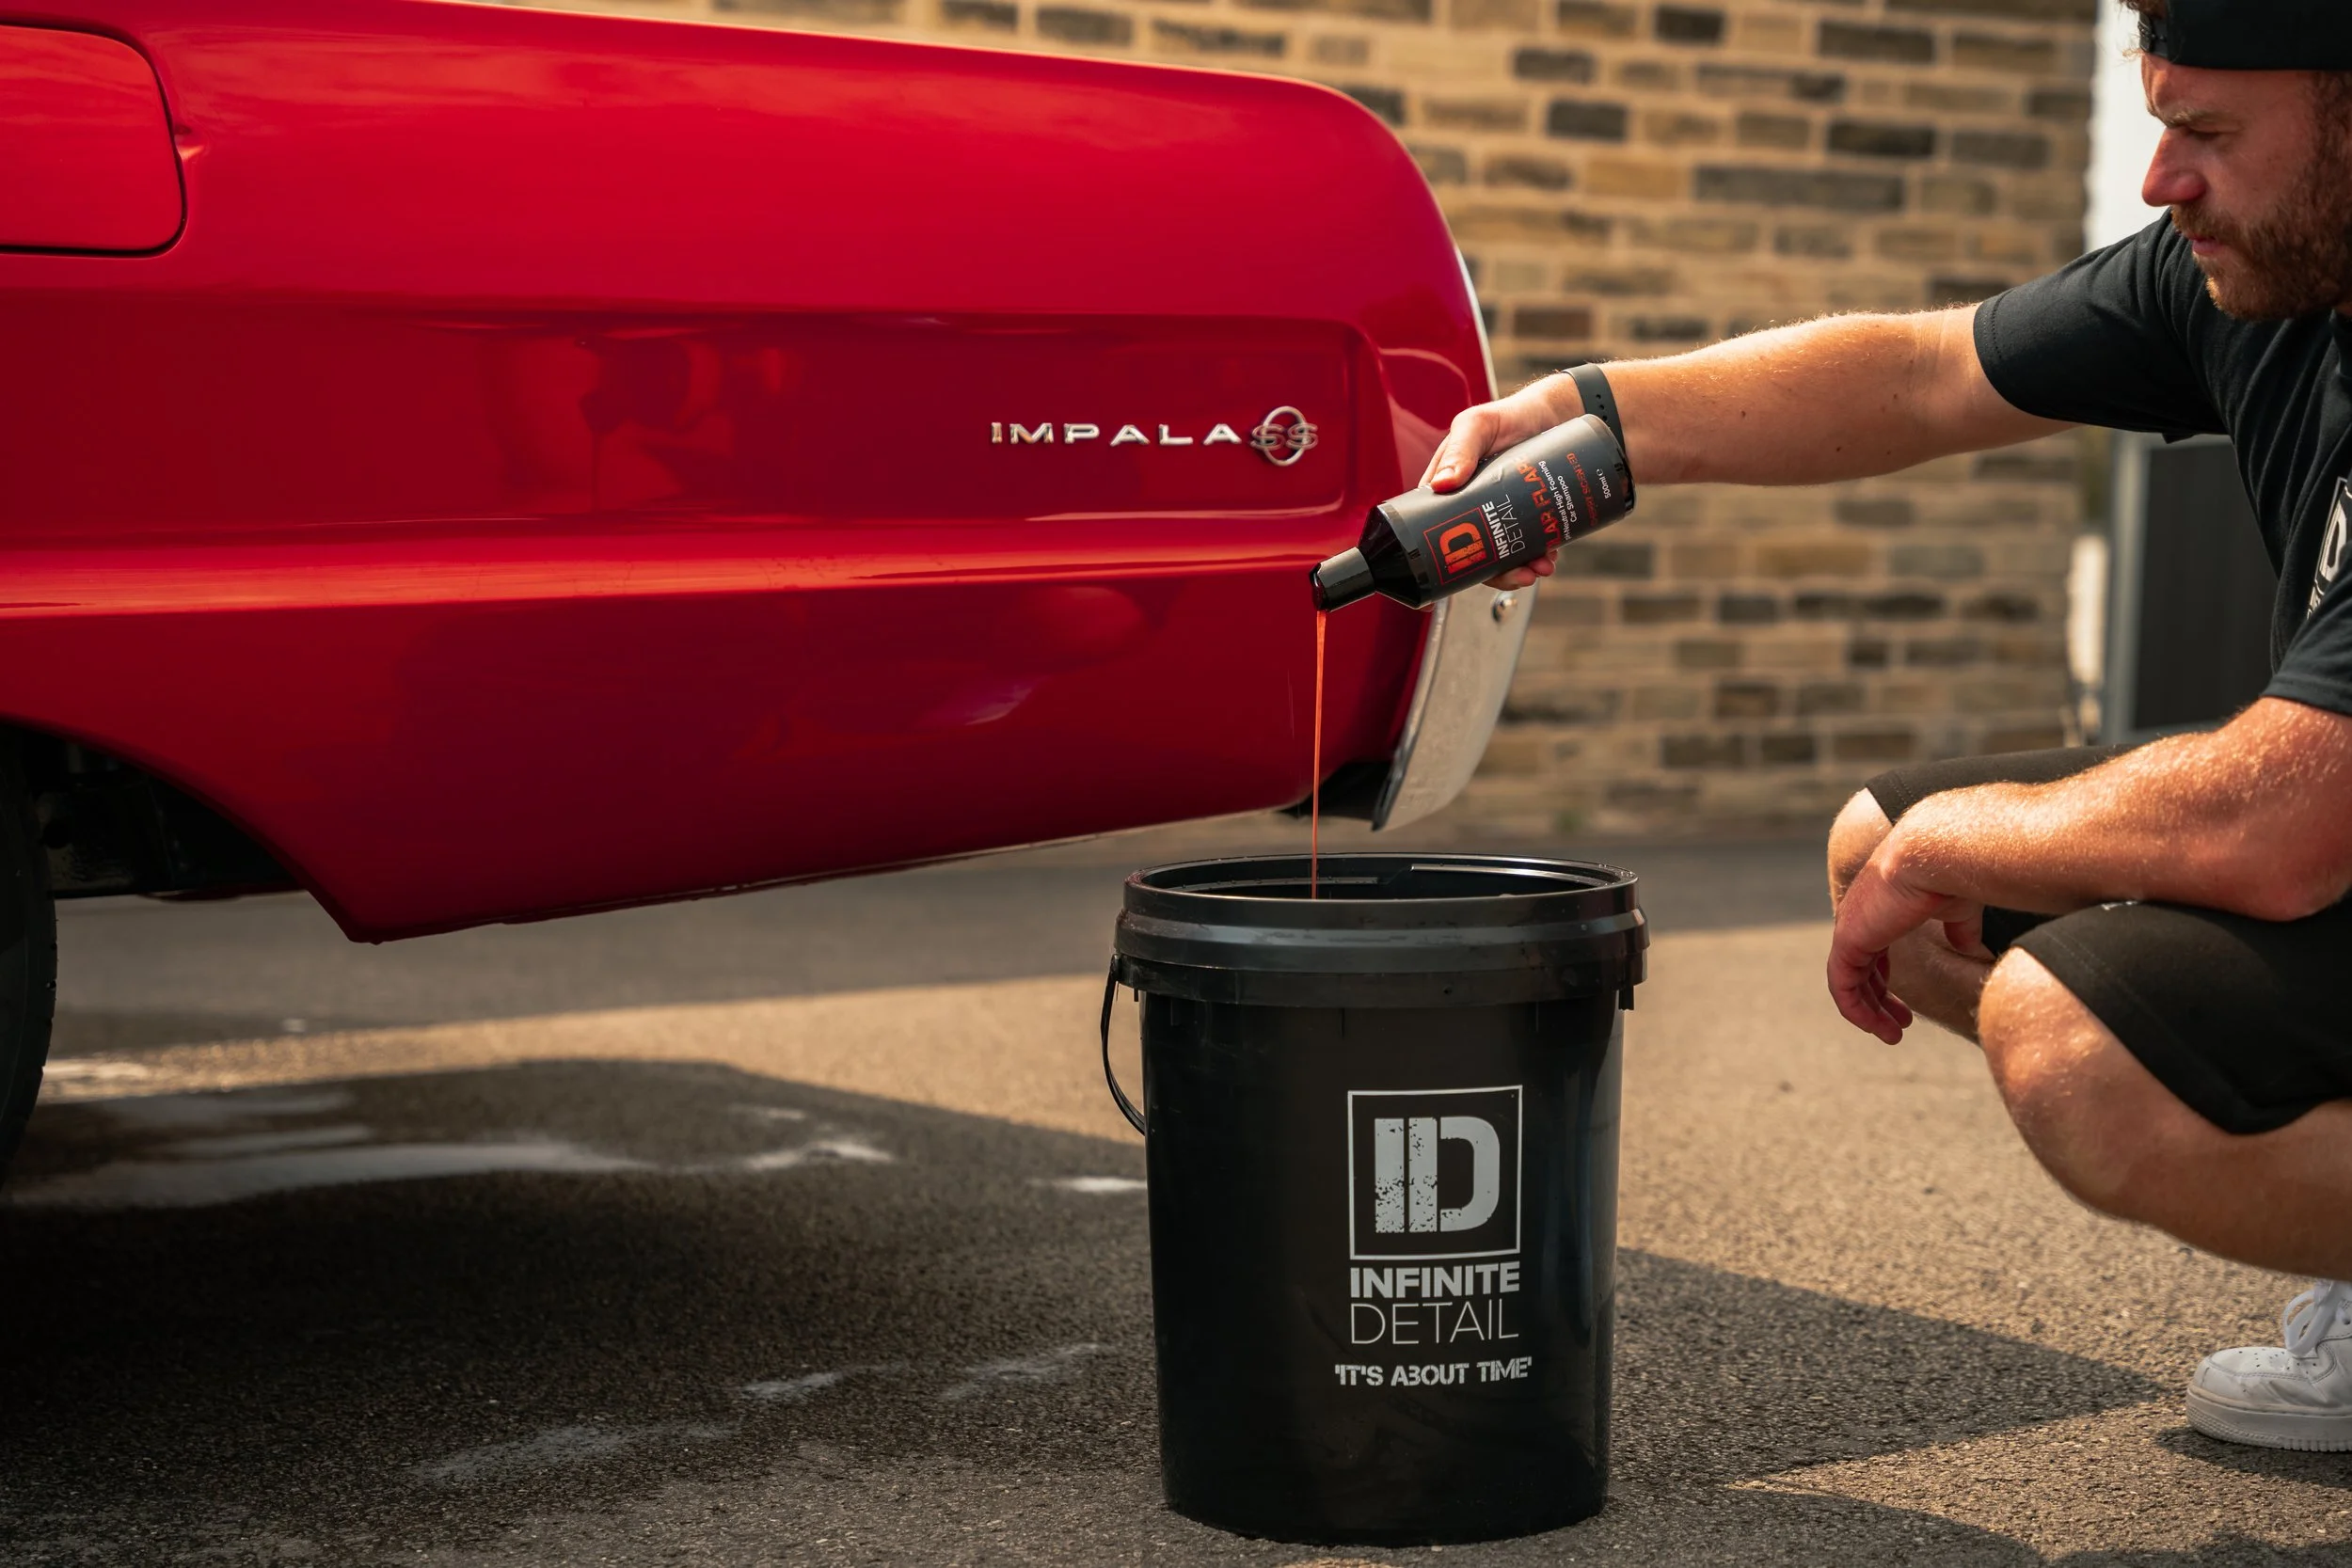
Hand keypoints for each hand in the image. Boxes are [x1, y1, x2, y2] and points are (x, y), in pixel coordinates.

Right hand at [1419, 379, 1577, 590]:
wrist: (1554, 415)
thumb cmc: (1509, 416)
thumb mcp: (1478, 426)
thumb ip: (1459, 449)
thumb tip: (1440, 485)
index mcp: (1447, 491)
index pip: (1435, 530)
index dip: (1444, 558)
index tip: (1456, 577)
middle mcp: (1471, 507)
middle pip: (1474, 551)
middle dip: (1496, 571)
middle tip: (1520, 574)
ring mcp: (1500, 514)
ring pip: (1502, 553)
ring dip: (1521, 567)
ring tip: (1542, 565)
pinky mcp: (1524, 516)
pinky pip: (1527, 545)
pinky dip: (1538, 555)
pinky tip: (1550, 554)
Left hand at [1826, 843, 1987, 1042]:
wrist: (1935, 855)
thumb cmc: (1951, 875)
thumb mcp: (1957, 909)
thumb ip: (1960, 929)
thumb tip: (1971, 947)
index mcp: (1881, 908)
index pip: (1873, 951)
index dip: (1887, 982)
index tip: (1906, 1009)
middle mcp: (1859, 917)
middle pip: (1860, 969)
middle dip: (1878, 1002)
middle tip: (1898, 1028)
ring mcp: (1849, 928)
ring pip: (1848, 982)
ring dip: (1868, 1013)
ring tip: (1892, 1036)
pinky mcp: (1847, 940)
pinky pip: (1842, 986)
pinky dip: (1855, 1009)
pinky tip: (1875, 1027)